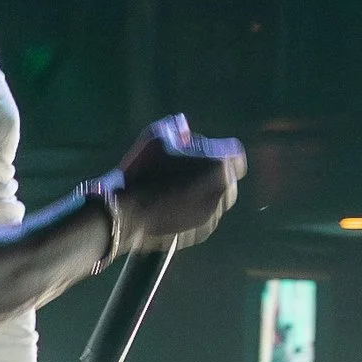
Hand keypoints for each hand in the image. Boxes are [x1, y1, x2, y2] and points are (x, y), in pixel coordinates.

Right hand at [105, 112, 245, 256]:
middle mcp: (223, 192)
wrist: (127, 212)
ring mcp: (213, 214)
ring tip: (179, 188)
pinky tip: (173, 205)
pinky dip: (194, 210)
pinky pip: (205, 216)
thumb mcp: (157, 136)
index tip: (203, 153)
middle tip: (190, 170)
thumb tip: (184, 129)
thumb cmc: (143, 170)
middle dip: (214, 174)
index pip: (235, 156)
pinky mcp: (201, 232)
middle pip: (228, 179)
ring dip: (204, 192)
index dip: (219, 152)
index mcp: (218, 166)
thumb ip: (176, 129)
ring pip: (217, 199)